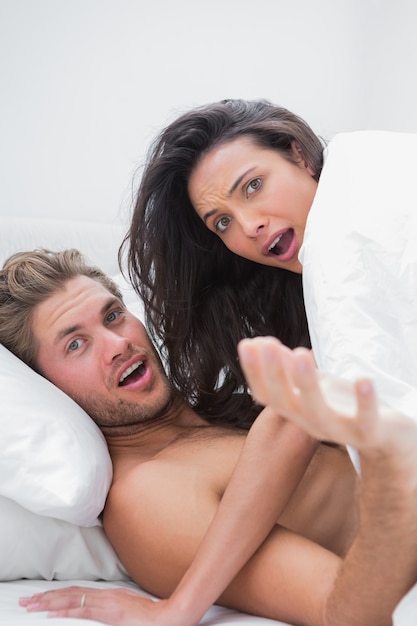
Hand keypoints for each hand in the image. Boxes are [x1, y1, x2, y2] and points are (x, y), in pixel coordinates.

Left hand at [20, 586, 185, 625]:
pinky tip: (52, 613)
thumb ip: (113, 606)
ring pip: (72, 599)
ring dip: (49, 603)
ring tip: (32, 606)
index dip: (57, 594)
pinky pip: (83, 611)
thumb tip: (100, 609)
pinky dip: (65, 611)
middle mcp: (105, 595)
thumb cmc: (150, 616)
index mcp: (109, 594)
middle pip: (70, 594)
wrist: (166, 617)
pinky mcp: (110, 612)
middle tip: (27, 601)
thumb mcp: (128, 606)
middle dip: (46, 598)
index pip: (77, 592)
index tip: (40, 598)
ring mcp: (107, 603)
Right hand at [238, 336, 408, 451]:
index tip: (247, 343)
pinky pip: (366, 421)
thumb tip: (260, 343)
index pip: (266, 394)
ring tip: (301, 352)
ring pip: (318, 413)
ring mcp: (340, 430)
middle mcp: (311, 423)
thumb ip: (289, 368)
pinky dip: (365, 402)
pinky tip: (363, 380)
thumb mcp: (313, 384)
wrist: (385, 437)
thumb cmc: (342, 405)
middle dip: (275, 374)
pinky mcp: (369, 434)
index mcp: (296, 411)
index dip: (254, 371)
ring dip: (307, 383)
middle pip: (286, 403)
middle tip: (268, 344)